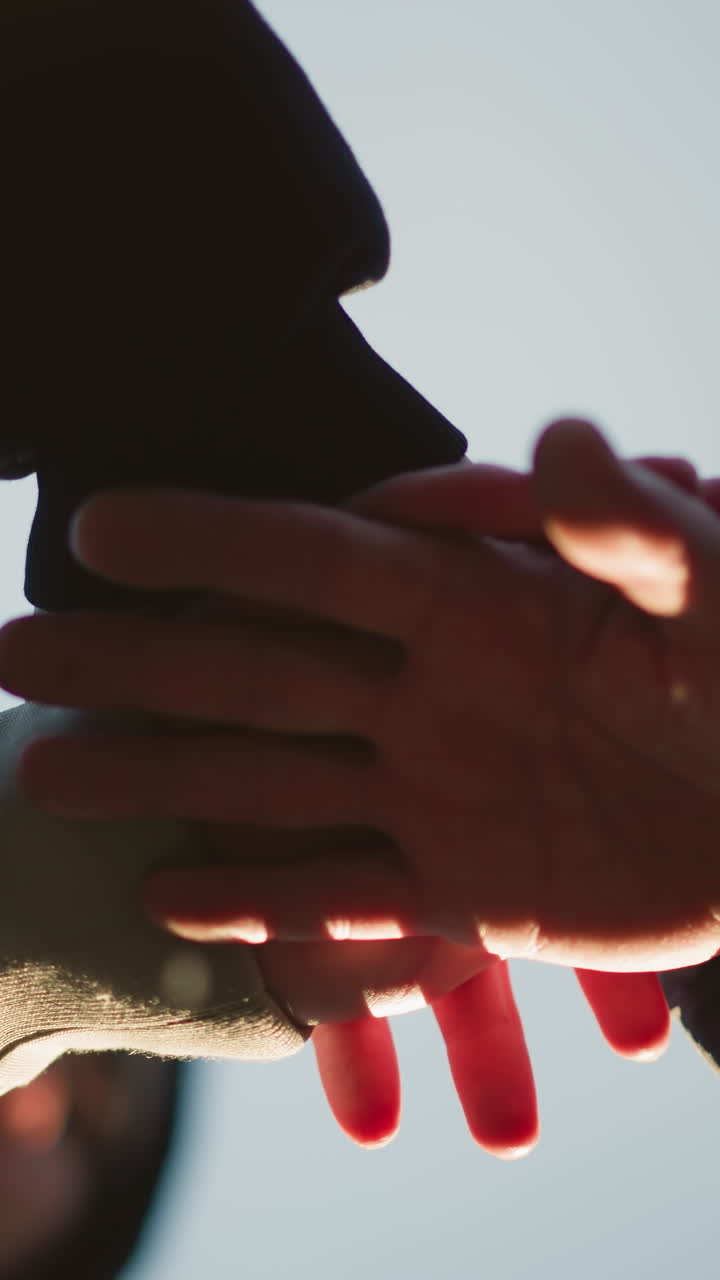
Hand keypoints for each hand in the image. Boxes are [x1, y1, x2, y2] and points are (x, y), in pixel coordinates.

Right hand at [1, 422, 717, 970]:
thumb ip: (634, 528)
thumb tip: (563, 430)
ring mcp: (437, 794)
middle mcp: (429, 692)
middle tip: (10, 652)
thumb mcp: (715, 590)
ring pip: (271, 782)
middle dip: (135, 661)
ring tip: (43, 776)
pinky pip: (342, 894)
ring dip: (158, 777)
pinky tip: (164, 894)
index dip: (213, 539)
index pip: (319, 560)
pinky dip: (259, 902)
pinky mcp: (465, 891)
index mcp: (477, 605)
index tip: (99, 525)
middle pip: (257, 671)